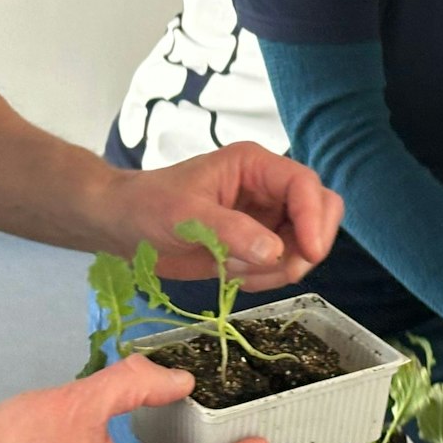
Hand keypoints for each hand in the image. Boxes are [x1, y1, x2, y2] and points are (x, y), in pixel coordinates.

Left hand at [103, 141, 342, 289]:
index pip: (303, 185)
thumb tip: (276, 252)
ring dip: (284, 266)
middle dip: (309, 243)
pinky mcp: (258, 244)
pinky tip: (234, 276)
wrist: (122, 227)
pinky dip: (268, 277)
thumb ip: (230, 231)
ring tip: (237, 271)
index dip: (313, 218)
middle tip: (283, 270)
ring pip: (305, 241)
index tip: (309, 253)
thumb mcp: (185, 216)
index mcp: (254, 165)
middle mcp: (268, 188)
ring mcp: (266, 217)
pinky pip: (284, 263)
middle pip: (320, 209)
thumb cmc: (148, 206)